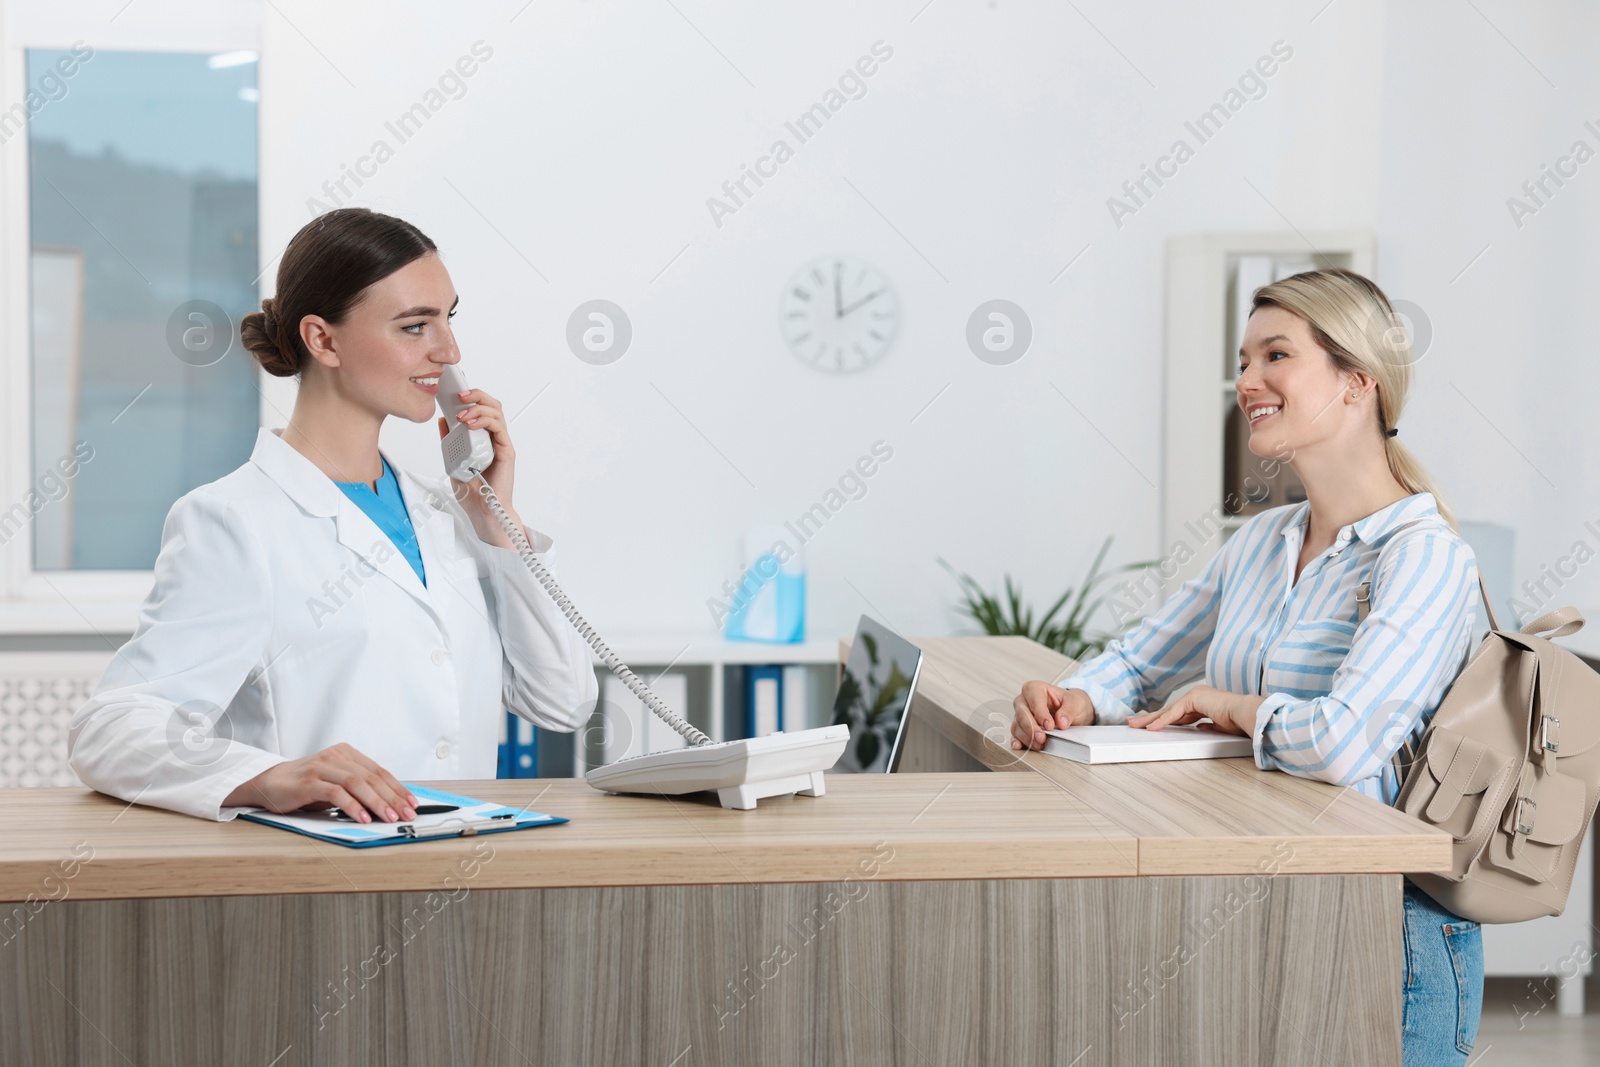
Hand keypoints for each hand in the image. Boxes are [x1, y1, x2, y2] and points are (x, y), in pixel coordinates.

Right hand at [224, 742, 417, 823]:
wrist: (269, 784)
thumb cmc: (306, 786)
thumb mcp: (336, 783)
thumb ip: (359, 789)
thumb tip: (389, 806)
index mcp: (347, 753)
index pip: (379, 772)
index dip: (398, 788)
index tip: (413, 804)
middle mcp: (336, 756)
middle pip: (372, 777)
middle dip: (393, 798)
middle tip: (406, 814)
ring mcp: (322, 767)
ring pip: (357, 783)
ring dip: (377, 803)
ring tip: (389, 818)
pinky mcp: (309, 781)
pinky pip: (336, 793)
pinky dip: (353, 806)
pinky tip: (363, 818)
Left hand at [437, 385, 523, 548]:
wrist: (482, 511)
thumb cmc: (472, 490)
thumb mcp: (452, 460)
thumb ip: (450, 441)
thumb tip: (443, 420)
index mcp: (482, 437)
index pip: (480, 408)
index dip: (471, 396)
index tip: (454, 390)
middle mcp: (494, 437)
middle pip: (491, 405)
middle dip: (476, 395)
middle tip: (459, 395)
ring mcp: (501, 443)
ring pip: (496, 412)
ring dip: (478, 407)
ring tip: (462, 412)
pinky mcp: (507, 451)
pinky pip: (499, 428)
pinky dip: (484, 421)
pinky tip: (470, 423)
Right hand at [1011, 681, 1093, 749]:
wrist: (1069, 712)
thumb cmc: (1068, 703)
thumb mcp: (1075, 702)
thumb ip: (1069, 710)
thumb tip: (1061, 721)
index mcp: (1034, 689)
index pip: (1034, 701)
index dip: (1041, 714)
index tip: (1049, 725)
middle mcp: (1024, 701)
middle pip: (1022, 714)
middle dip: (1032, 728)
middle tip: (1042, 738)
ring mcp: (1020, 715)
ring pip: (1017, 726)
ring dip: (1027, 737)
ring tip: (1039, 745)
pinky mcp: (1020, 728)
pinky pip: (1015, 735)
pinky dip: (1018, 741)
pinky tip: (1020, 746)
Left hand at [1127, 684, 1262, 735]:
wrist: (1246, 714)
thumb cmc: (1237, 721)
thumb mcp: (1218, 726)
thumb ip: (1206, 726)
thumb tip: (1198, 728)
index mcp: (1201, 702)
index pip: (1176, 713)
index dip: (1162, 720)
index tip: (1150, 726)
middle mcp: (1195, 696)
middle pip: (1167, 710)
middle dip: (1149, 718)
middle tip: (1132, 723)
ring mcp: (1194, 696)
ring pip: (1167, 711)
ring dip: (1150, 720)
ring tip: (1134, 726)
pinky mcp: (1194, 699)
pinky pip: (1174, 713)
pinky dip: (1162, 722)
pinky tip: (1151, 728)